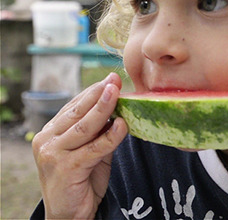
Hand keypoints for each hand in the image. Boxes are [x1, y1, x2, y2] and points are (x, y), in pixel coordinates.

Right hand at [32, 73, 127, 218]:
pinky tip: (123, 125)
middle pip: (78, 112)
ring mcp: (54, 154)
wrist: (70, 215)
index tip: (111, 79)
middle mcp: (47, 140)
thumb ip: (100, 131)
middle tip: (115, 79)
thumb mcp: (91, 150)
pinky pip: (94, 148)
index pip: (74, 106)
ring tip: (117, 93)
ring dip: (103, 108)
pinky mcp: (66, 169)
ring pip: (84, 126)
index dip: (93, 92)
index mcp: (51, 132)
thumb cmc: (81, 180)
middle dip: (99, 94)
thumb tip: (119, 109)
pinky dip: (110, 136)